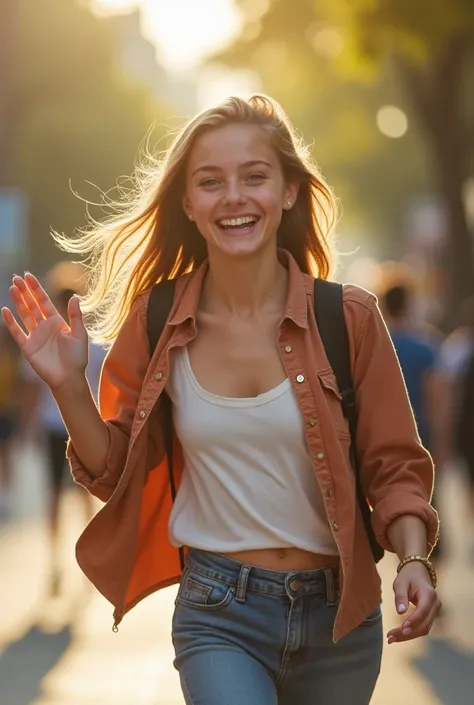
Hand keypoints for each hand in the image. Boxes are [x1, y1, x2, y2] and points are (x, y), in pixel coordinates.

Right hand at [1, 273, 87, 390]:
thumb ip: (76, 316)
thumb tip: (75, 297)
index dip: (36, 288)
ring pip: (24, 315)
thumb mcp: (80, 335)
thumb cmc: (77, 358)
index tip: (28, 276)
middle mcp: (45, 326)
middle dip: (25, 291)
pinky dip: (11, 322)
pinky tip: (5, 310)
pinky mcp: (27, 347)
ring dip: (18, 301)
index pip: (44, 301)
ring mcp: (35, 336)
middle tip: (16, 277)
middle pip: (32, 305)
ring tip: (12, 287)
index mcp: (57, 321)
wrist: (68, 378)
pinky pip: (17, 332)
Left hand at [387, 561, 441, 644]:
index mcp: (429, 594)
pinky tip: (399, 635)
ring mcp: (435, 611)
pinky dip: (411, 632)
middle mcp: (435, 604)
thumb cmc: (408, 576)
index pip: (423, 611)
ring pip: (424, 628)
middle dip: (408, 633)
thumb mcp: (400, 583)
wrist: (418, 571)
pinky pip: (423, 626)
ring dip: (409, 636)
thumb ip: (401, 596)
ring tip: (392, 638)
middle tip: (391, 637)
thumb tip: (400, 612)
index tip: (402, 629)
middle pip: (424, 624)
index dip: (413, 621)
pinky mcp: (430, 615)